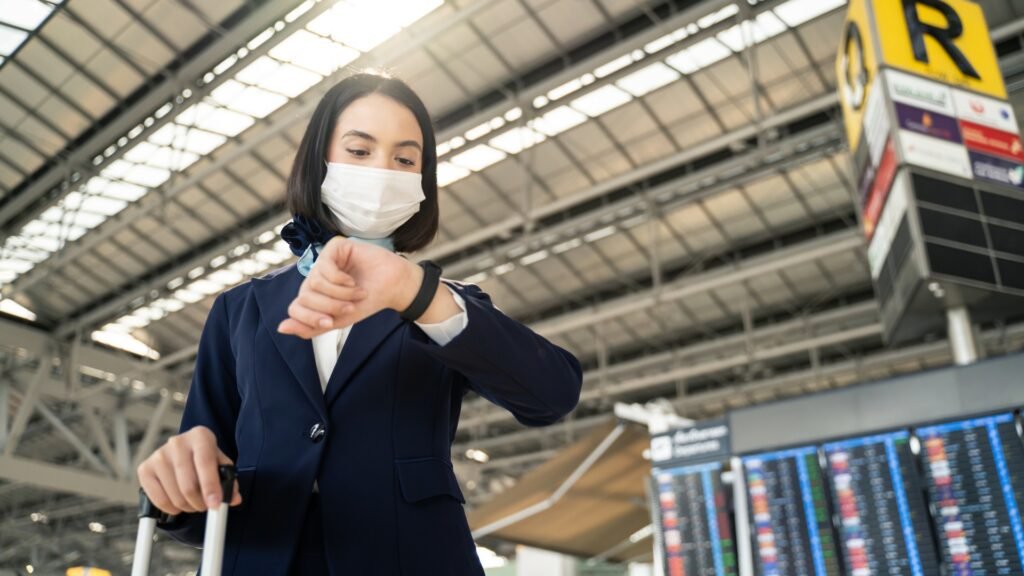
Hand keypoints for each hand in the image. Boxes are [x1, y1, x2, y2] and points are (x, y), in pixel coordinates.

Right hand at [137, 426, 241, 514]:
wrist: (185, 451)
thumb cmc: (205, 458)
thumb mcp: (221, 464)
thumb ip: (229, 481)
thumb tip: (233, 499)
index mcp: (200, 436)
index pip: (205, 463)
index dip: (210, 487)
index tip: (215, 504)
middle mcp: (177, 442)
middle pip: (188, 485)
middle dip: (200, 503)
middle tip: (205, 506)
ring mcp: (158, 455)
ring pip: (175, 496)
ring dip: (188, 507)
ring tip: (193, 502)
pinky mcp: (144, 469)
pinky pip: (158, 500)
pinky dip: (171, 508)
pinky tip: (178, 502)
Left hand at [277, 237, 421, 338]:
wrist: (393, 288)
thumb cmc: (368, 302)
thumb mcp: (338, 320)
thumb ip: (310, 327)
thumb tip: (281, 328)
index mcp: (314, 294)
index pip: (295, 308)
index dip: (310, 318)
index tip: (330, 322)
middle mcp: (315, 276)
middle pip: (305, 296)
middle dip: (330, 306)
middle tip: (351, 306)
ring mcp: (324, 260)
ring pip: (315, 283)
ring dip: (339, 293)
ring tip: (357, 292)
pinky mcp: (333, 248)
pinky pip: (324, 268)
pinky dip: (341, 280)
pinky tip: (353, 279)